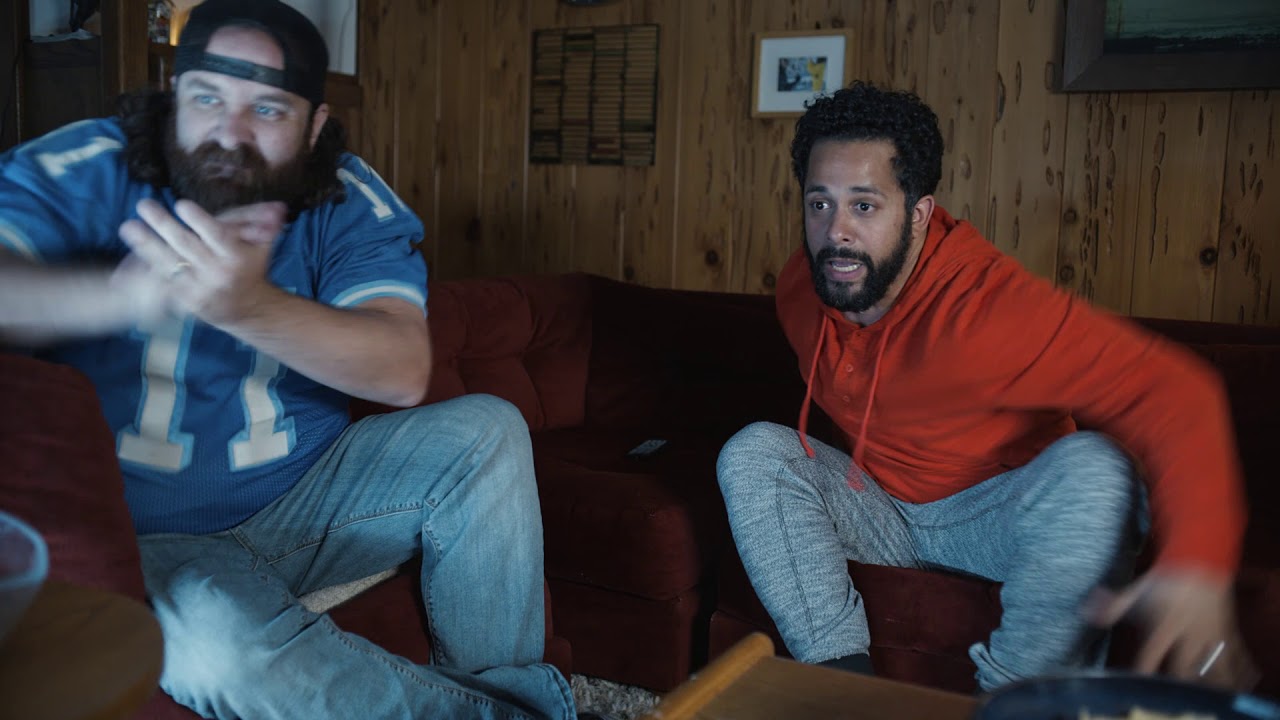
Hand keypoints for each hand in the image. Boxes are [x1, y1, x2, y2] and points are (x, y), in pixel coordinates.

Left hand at [118, 199, 285, 325]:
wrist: (248, 310)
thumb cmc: (251, 268)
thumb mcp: (261, 246)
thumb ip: (264, 224)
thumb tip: (278, 208)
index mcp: (236, 257)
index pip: (217, 236)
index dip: (200, 221)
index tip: (182, 204)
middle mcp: (218, 274)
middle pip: (187, 245)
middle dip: (163, 224)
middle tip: (144, 204)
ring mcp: (200, 289)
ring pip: (169, 264)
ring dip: (146, 244)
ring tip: (128, 226)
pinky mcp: (186, 301)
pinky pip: (163, 285)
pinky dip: (145, 274)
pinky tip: (126, 263)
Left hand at [1087, 567, 1258, 689]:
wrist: (1201, 559)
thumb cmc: (1165, 580)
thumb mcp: (1137, 590)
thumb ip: (1112, 605)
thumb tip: (1083, 611)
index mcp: (1167, 623)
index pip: (1153, 653)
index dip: (1145, 669)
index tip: (1138, 682)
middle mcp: (1191, 632)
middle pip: (1187, 668)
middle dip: (1179, 684)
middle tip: (1171, 695)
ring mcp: (1214, 635)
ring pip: (1217, 669)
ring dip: (1209, 685)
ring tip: (1201, 695)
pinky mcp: (1229, 635)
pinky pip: (1239, 659)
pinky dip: (1239, 674)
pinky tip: (1234, 685)